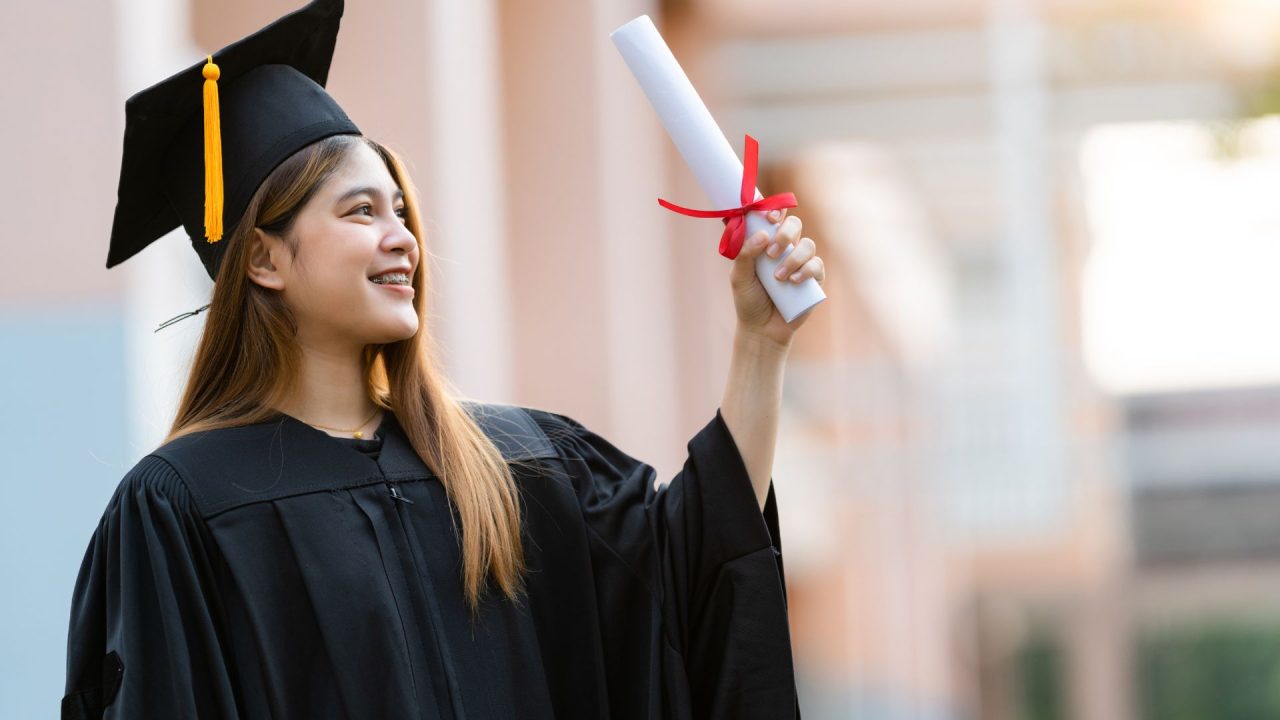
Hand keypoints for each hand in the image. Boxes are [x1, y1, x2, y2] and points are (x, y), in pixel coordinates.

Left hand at [729, 208, 825, 348]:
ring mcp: (802, 262)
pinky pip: (817, 265)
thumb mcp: (739, 277)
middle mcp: (786, 249)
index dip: (775, 211)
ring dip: (793, 258)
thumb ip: (744, 254)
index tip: (770, 218)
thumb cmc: (749, 300)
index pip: (775, 218)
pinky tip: (794, 281)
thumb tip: (763, 235)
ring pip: (807, 244)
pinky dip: (806, 270)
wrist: (762, 329)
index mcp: (767, 243)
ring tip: (778, 277)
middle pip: (795, 224)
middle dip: (785, 234)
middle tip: (771, 252)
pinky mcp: (814, 278)